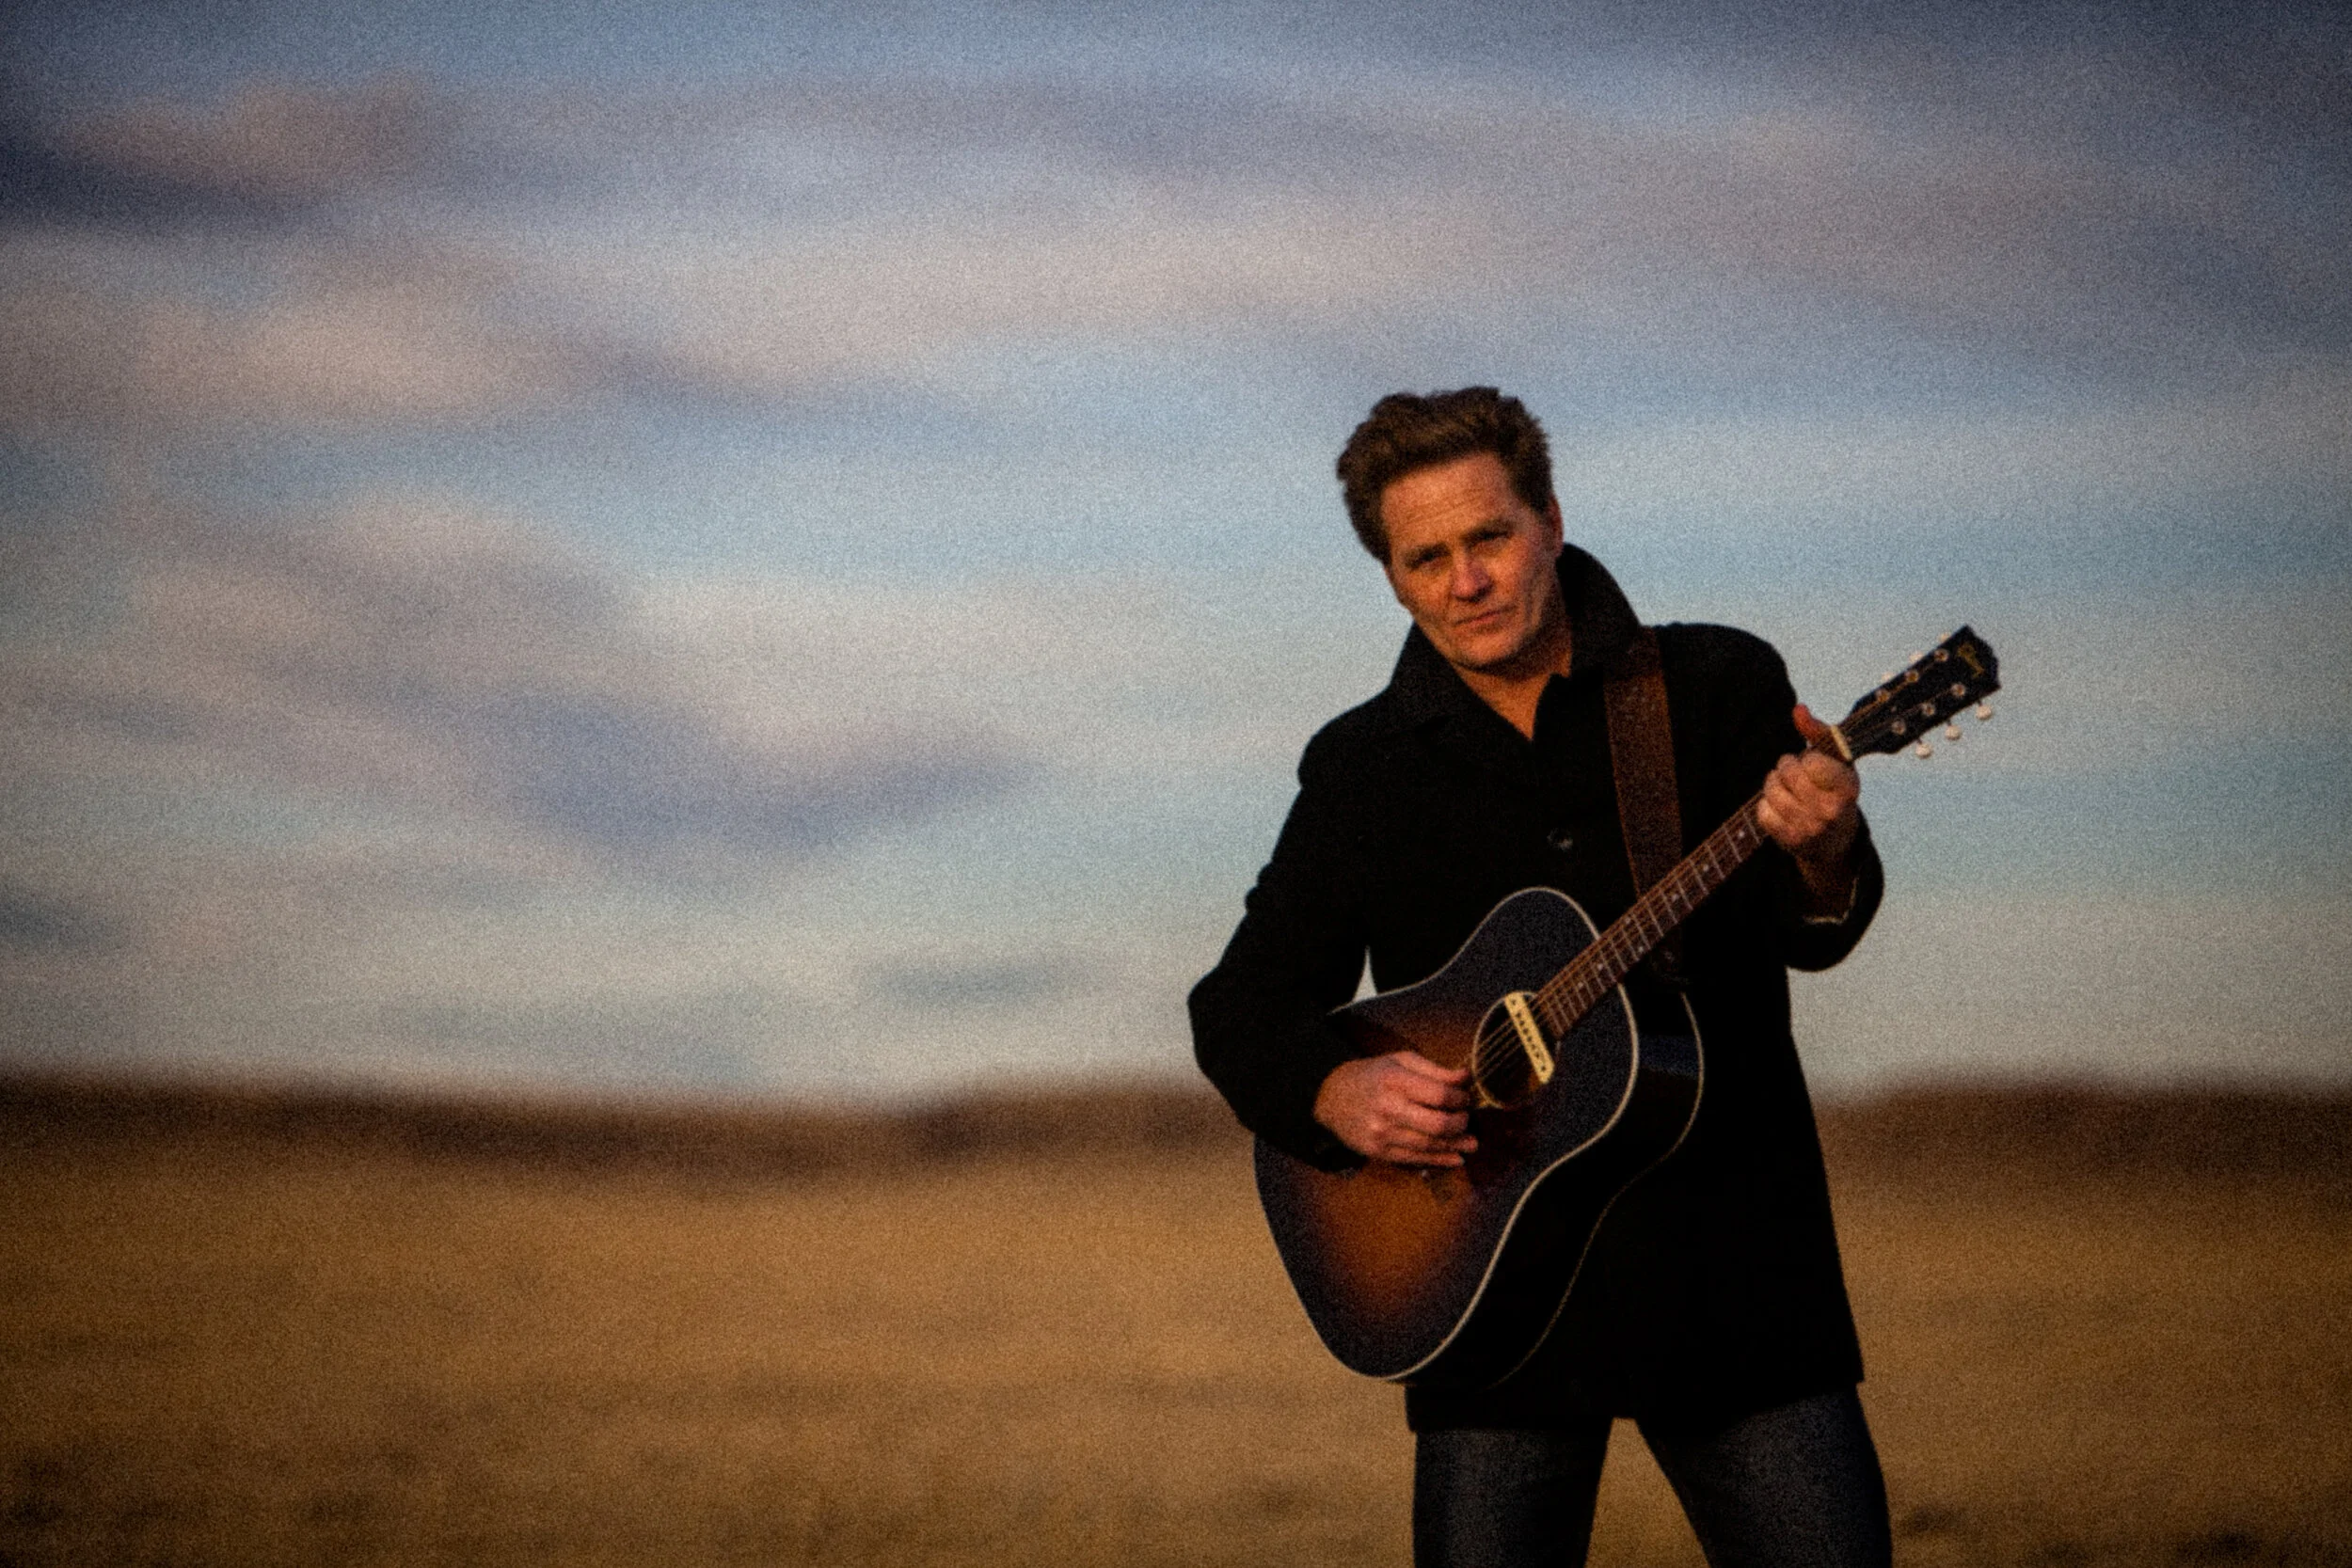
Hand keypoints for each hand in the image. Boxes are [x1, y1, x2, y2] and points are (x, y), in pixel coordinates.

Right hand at [1314, 1050, 1476, 1166]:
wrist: (1330, 1097)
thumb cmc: (1372, 1075)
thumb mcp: (1400, 1062)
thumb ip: (1434, 1071)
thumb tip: (1466, 1079)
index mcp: (1394, 1080)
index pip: (1439, 1094)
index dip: (1460, 1099)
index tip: (1466, 1098)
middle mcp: (1387, 1108)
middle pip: (1437, 1124)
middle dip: (1460, 1124)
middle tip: (1467, 1120)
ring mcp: (1382, 1133)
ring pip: (1429, 1145)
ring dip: (1455, 1145)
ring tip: (1471, 1143)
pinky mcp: (1378, 1152)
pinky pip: (1414, 1160)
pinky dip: (1439, 1160)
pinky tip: (1455, 1158)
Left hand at [1757, 703, 1861, 910]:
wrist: (1834, 841)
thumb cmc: (1833, 791)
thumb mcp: (1837, 761)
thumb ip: (1818, 732)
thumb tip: (1798, 710)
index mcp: (1848, 788)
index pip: (1811, 761)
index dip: (1807, 759)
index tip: (1814, 766)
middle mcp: (1832, 811)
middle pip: (1788, 772)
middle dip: (1785, 767)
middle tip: (1792, 773)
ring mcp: (1810, 828)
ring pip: (1772, 790)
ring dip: (1772, 784)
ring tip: (1783, 786)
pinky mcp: (1791, 841)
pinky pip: (1762, 811)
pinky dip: (1765, 805)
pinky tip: (1778, 806)